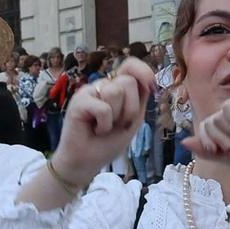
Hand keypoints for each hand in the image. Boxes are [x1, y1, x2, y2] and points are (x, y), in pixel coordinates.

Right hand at [52, 59, 152, 177]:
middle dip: (130, 108)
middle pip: (128, 81)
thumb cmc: (107, 142)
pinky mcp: (78, 100)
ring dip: (115, 117)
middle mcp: (103, 86)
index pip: (131, 65)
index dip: (143, 71)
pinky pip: (103, 108)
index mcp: (117, 88)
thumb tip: (149, 81)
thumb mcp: (134, 120)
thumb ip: (141, 98)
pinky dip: (104, 125)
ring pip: (115, 91)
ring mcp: (90, 91)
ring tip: (104, 127)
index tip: (151, 87)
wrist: (86, 162)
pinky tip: (94, 130)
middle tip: (118, 123)